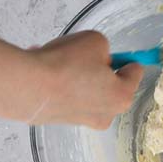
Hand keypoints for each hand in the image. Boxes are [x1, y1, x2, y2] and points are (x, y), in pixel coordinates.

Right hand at [6, 31, 142, 127]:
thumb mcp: (95, 41)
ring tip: (55, 57)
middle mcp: (104, 114)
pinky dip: (57, 82)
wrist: (27, 86)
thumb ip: (103, 48)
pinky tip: (43, 67)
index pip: (135, 73)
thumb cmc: (65, 64)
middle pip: (109, 85)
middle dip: (97, 69)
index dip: (125, 58)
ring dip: (75, 74)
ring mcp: (81, 120)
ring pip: (85, 90)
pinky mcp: (58, 119)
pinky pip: (64, 95)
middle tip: (81, 56)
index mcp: (121, 96)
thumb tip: (97, 57)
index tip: (112, 51)